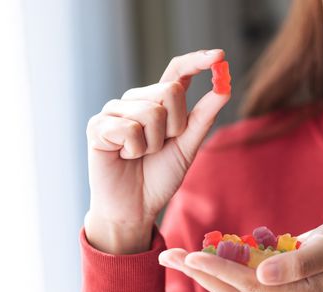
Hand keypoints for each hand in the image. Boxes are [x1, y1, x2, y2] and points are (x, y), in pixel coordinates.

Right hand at [84, 49, 230, 253]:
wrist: (135, 207)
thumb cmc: (160, 176)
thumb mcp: (188, 146)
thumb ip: (203, 117)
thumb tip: (225, 88)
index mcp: (158, 102)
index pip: (177, 72)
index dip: (197, 61)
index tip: (220, 55)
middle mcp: (136, 100)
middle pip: (170, 91)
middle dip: (175, 126)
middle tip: (161, 146)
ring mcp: (114, 111)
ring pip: (151, 112)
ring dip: (154, 143)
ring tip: (140, 155)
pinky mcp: (98, 126)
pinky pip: (129, 129)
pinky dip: (134, 150)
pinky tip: (124, 157)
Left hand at [159, 218, 322, 291]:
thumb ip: (298, 263)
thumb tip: (262, 274)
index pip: (246, 283)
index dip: (218, 270)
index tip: (192, 256)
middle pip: (230, 288)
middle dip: (197, 273)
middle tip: (167, 255)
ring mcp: (274, 290)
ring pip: (230, 284)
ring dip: (201, 270)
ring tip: (174, 256)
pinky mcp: (271, 280)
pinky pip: (239, 275)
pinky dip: (219, 265)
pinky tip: (201, 254)